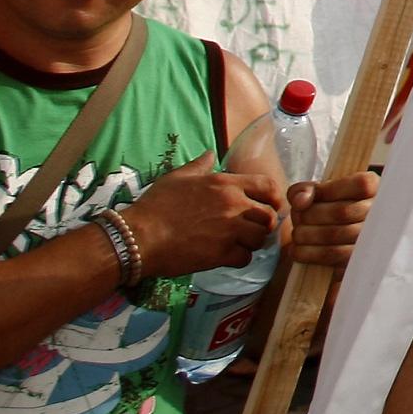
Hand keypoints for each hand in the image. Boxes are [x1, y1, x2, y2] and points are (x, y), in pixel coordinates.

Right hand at [120, 166, 280, 278]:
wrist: (138, 236)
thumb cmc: (155, 205)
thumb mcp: (177, 177)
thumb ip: (199, 166)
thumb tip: (210, 154)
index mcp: (225, 184)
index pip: (268, 186)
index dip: (274, 197)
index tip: (269, 206)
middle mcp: (233, 205)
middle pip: (269, 215)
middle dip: (264, 224)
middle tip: (253, 229)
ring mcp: (229, 231)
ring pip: (260, 238)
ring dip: (253, 243)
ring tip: (240, 243)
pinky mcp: (221, 254)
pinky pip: (245, 258)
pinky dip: (239, 259)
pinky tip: (227, 256)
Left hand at [283, 172, 374, 269]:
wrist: (327, 237)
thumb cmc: (324, 208)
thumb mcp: (315, 192)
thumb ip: (304, 189)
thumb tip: (301, 201)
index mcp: (374, 188)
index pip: (360, 185)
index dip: (328, 191)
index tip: (309, 199)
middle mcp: (379, 212)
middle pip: (342, 211)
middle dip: (311, 215)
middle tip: (298, 218)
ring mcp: (372, 237)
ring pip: (335, 235)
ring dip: (307, 235)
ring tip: (298, 234)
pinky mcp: (359, 258)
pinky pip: (333, 255)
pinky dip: (309, 253)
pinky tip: (299, 249)